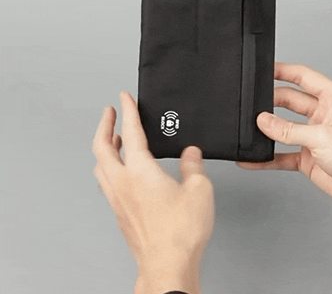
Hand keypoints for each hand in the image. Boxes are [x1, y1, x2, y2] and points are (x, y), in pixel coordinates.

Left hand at [92, 91, 214, 293]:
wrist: (167, 264)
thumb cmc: (180, 232)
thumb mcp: (199, 190)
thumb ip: (193, 166)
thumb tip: (191, 154)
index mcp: (140, 171)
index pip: (130, 131)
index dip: (127, 111)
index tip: (124, 97)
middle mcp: (123, 183)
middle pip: (102, 146)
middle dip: (105, 124)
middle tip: (109, 112)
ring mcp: (117, 199)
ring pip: (100, 165)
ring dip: (104, 146)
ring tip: (113, 139)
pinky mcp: (120, 212)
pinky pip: (106, 181)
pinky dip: (109, 166)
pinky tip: (119, 170)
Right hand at [236, 62, 331, 223]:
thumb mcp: (322, 137)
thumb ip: (289, 130)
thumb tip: (264, 121)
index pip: (303, 76)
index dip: (282, 71)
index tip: (263, 70)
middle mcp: (323, 115)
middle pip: (288, 101)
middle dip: (269, 103)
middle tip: (251, 107)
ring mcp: (314, 136)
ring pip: (283, 127)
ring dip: (268, 131)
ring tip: (250, 131)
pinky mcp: (308, 156)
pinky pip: (282, 154)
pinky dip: (268, 157)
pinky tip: (255, 158)